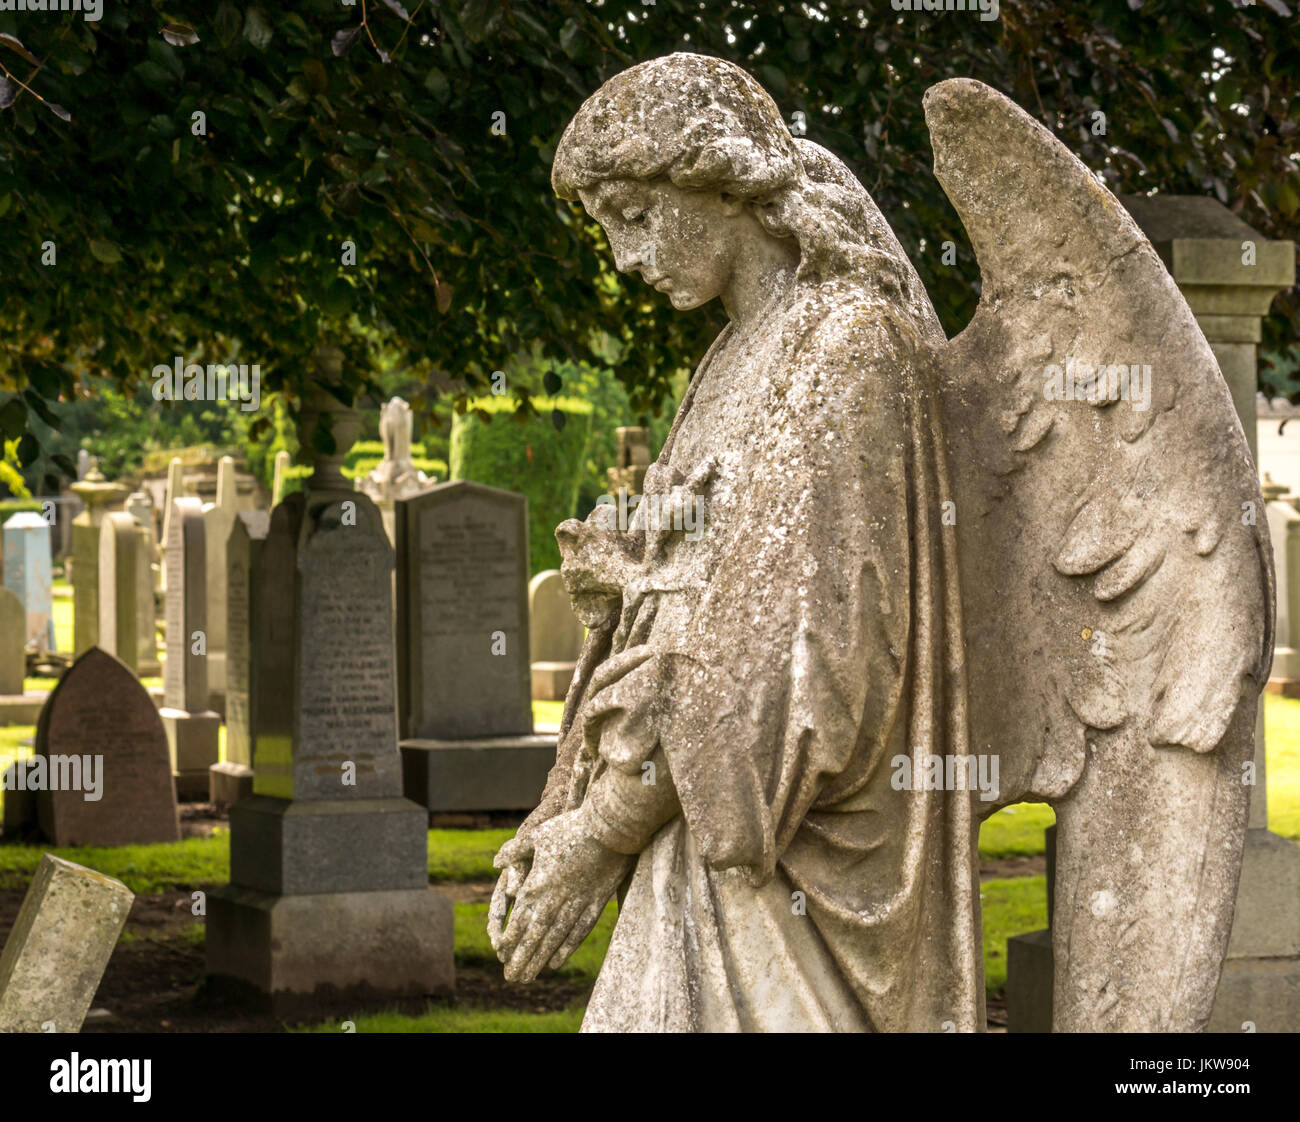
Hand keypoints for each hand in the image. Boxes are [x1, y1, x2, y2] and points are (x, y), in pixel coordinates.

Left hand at [494, 809, 632, 982]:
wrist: (611, 828)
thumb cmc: (572, 827)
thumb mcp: (538, 835)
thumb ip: (516, 850)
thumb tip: (496, 862)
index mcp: (539, 884)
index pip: (520, 918)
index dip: (510, 938)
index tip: (500, 955)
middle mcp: (556, 899)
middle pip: (535, 935)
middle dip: (522, 957)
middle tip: (511, 977)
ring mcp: (578, 903)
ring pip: (555, 938)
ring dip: (540, 959)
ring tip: (528, 977)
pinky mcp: (596, 903)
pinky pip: (579, 931)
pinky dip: (567, 948)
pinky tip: (556, 962)